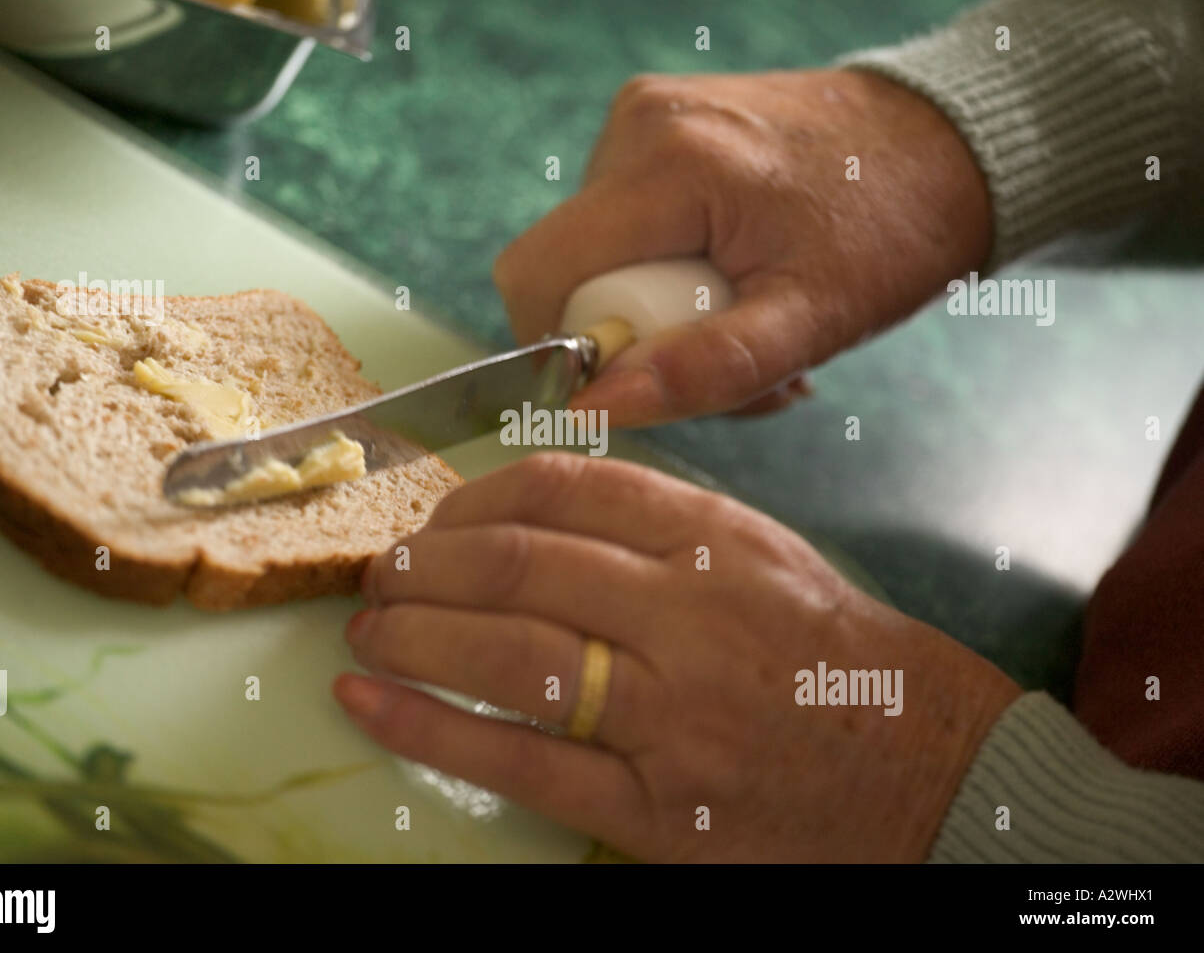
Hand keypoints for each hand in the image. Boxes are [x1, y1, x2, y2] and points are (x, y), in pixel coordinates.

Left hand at [335, 454, 1019, 860]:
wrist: (928, 771)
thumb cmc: (834, 656)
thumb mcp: (764, 555)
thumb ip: (660, 522)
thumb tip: (529, 508)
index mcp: (719, 541)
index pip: (567, 490)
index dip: (476, 497)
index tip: (439, 516)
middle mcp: (692, 616)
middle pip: (520, 564)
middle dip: (426, 563)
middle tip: (385, 572)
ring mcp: (671, 715)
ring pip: (507, 654)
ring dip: (412, 635)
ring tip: (368, 629)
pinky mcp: (655, 805)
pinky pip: (520, 761)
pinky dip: (428, 729)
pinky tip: (370, 704)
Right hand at [493, 69, 991, 426]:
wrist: (951, 144)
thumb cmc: (894, 229)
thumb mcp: (810, 321)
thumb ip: (702, 369)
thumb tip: (597, 409)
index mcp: (666, 165)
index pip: (537, 274)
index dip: (563, 347)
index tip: (641, 379)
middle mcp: (639, 125)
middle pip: (571, 274)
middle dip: (635, 340)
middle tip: (729, 362)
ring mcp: (647, 117)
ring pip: (600, 257)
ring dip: (660, 312)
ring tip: (748, 319)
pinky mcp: (662, 126)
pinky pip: (628, 225)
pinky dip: (671, 272)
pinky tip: (737, 283)